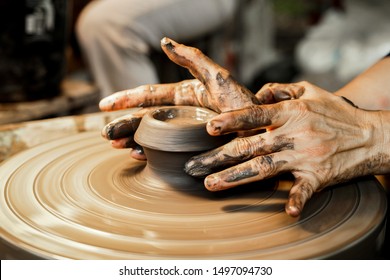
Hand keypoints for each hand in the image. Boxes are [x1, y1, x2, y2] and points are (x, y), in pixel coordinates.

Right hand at [99, 37, 257, 159]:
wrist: (264, 134)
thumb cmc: (245, 106)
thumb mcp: (219, 79)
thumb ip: (193, 60)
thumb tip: (165, 42)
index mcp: (186, 96)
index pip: (150, 95)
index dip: (126, 98)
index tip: (104, 104)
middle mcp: (183, 113)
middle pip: (146, 118)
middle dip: (124, 124)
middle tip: (106, 134)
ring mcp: (186, 132)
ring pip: (152, 135)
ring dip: (132, 140)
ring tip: (116, 146)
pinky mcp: (192, 149)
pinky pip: (166, 151)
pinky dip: (150, 154)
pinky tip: (139, 157)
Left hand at [185, 81, 384, 216]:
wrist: (373, 135)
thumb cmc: (337, 113)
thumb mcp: (310, 91)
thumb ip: (281, 89)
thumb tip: (258, 93)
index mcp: (292, 112)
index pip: (255, 113)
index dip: (232, 120)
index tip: (209, 127)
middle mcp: (295, 133)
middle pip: (251, 145)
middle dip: (219, 156)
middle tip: (194, 166)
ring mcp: (306, 156)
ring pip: (264, 167)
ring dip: (236, 178)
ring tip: (211, 185)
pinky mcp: (319, 175)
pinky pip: (305, 189)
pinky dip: (296, 200)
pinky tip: (287, 212)